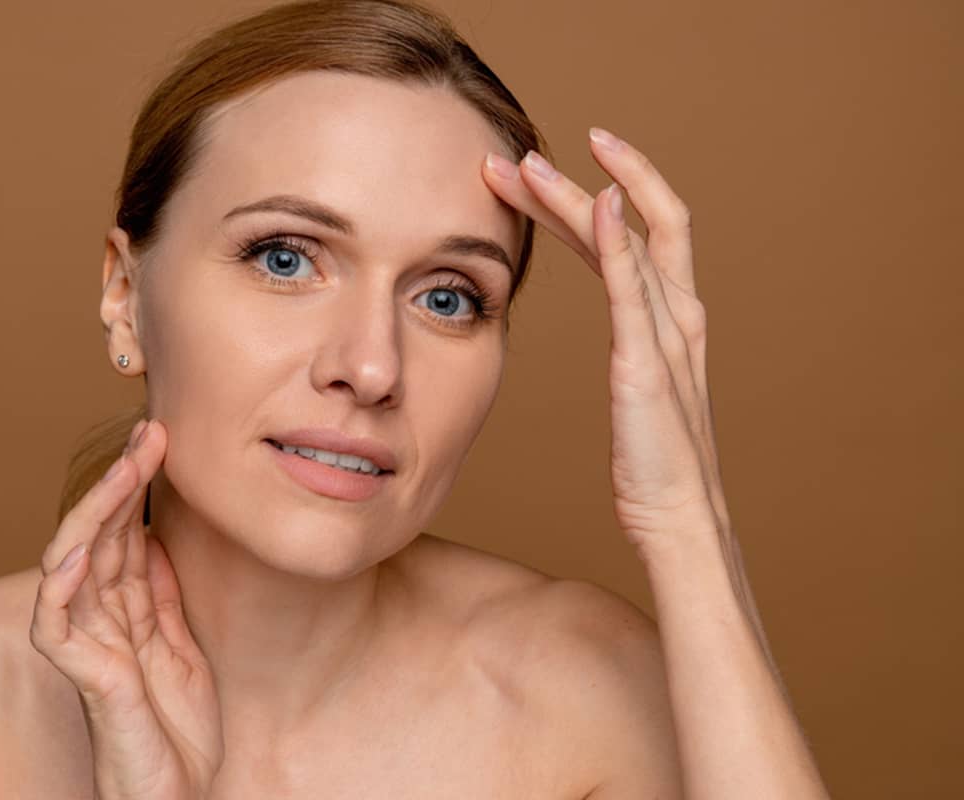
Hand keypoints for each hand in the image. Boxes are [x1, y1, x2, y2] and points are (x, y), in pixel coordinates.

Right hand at [30, 419, 224, 799]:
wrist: (179, 795)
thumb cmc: (176, 729)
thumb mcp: (181, 645)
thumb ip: (161, 595)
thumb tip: (158, 536)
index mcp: (126, 608)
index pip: (124, 531)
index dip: (137, 482)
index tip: (160, 435)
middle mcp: (101, 618)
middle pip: (99, 535)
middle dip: (122, 480)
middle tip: (151, 432)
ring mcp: (88, 644)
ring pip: (74, 563)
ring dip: (97, 512)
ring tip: (125, 467)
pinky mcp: (84, 676)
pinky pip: (57, 624)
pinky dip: (62, 584)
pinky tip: (80, 547)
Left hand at [482, 129, 728, 548]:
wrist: (680, 519)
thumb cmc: (654, 465)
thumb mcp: (639, 392)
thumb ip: (631, 351)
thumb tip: (615, 338)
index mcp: (672, 319)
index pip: (630, 233)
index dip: (588, 195)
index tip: (534, 174)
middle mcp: (677, 313)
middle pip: (628, 221)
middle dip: (569, 182)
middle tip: (511, 156)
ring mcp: (668, 333)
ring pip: (624, 240)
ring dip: (575, 196)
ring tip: (525, 165)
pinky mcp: (650, 362)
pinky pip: (634, 288)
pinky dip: (618, 240)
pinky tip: (598, 200)